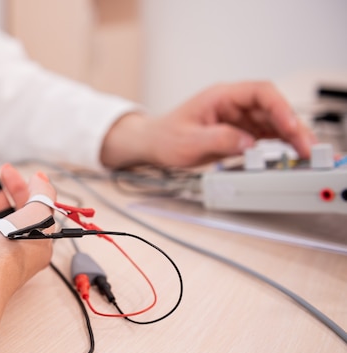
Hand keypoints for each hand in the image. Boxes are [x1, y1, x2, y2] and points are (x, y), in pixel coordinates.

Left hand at [100, 81, 315, 168]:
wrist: (152, 145)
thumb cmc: (165, 138)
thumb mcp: (188, 142)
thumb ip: (219, 140)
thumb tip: (248, 143)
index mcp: (220, 96)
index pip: (259, 93)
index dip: (279, 107)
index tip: (289, 126)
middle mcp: (232, 104)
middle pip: (272, 108)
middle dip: (292, 126)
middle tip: (306, 147)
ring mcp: (237, 117)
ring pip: (272, 122)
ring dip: (289, 136)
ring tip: (304, 153)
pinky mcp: (238, 132)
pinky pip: (265, 134)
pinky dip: (279, 143)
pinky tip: (290, 153)